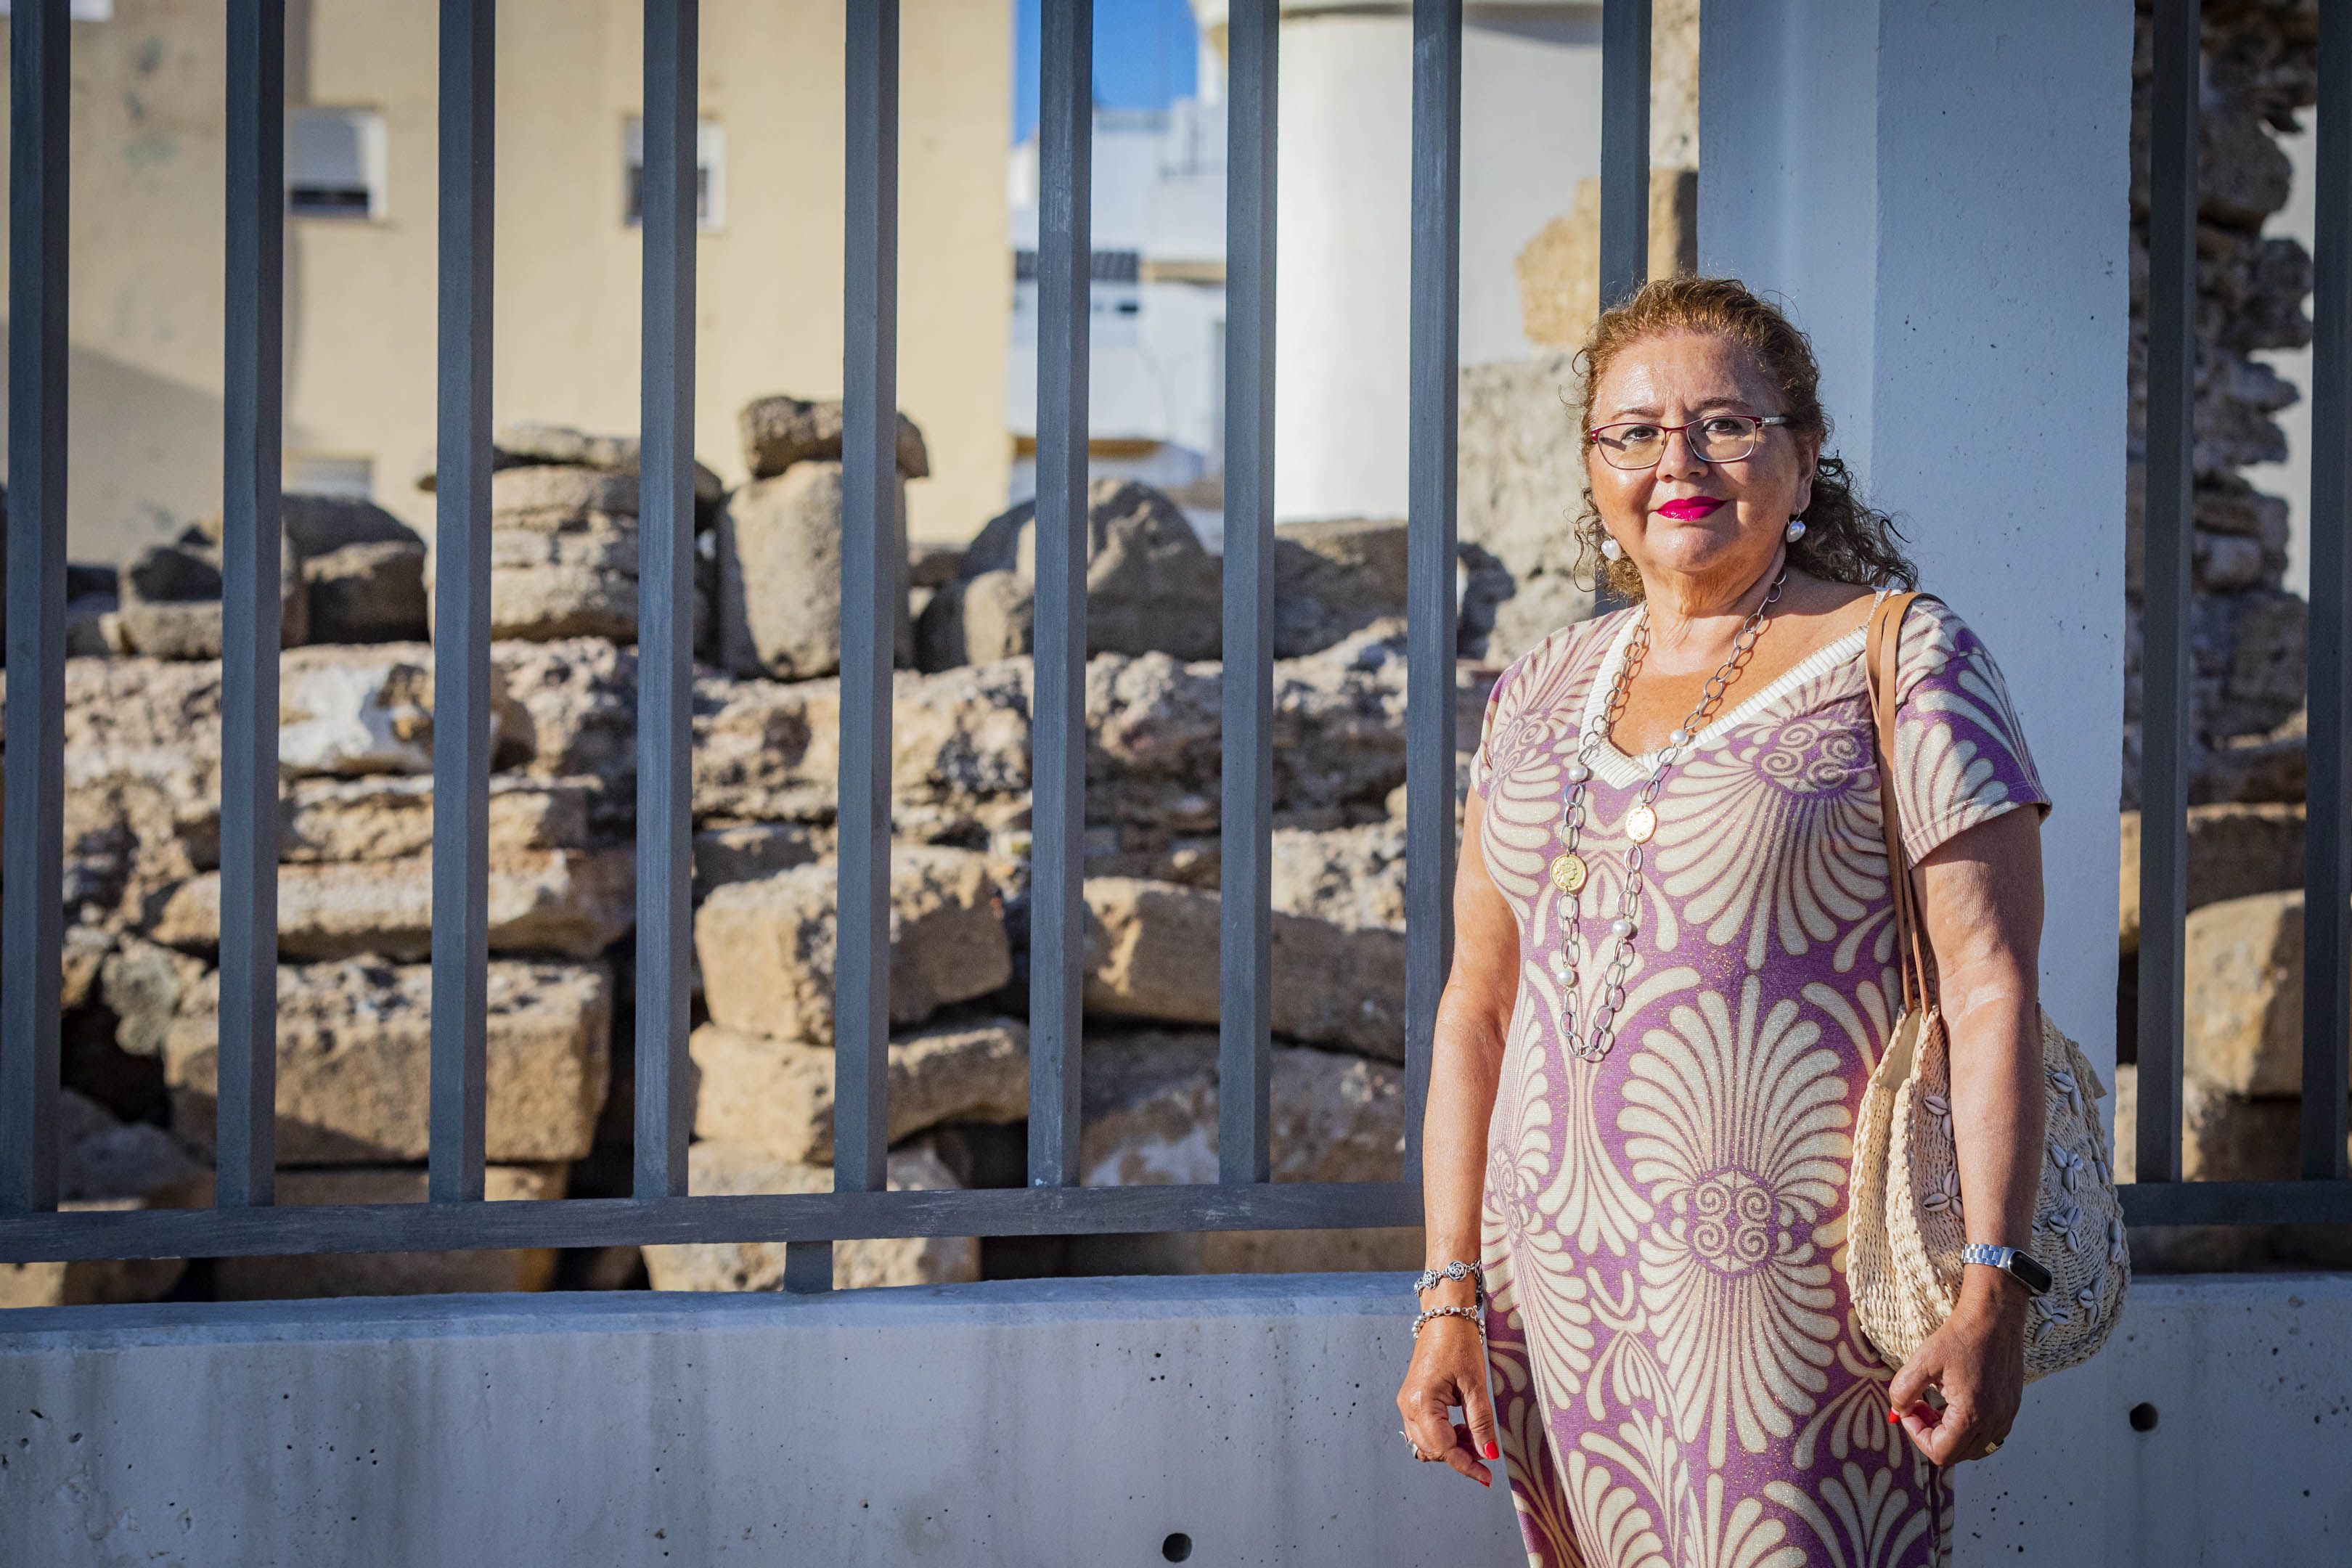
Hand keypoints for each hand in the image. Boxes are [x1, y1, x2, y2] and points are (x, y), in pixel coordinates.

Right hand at [1395, 1300, 1499, 1487]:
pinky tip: (1461, 1427)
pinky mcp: (1411, 1401)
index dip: (1466, 1465)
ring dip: (1450, 1447)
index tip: (1487, 1477)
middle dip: (1459, 1455)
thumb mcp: (1475, 1384)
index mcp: (1422, 1403)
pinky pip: (1424, 1431)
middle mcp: (1408, 1407)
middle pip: (1432, 1450)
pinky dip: (1443, 1436)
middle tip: (1485, 1448)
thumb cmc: (1459, 1344)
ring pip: (1426, 1444)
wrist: (1443, 1317)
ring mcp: (1407, 1404)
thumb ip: (1480, 1422)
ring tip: (1474, 1434)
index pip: (1443, 1447)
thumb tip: (1487, 1454)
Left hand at [1888, 1271, 2027, 1465]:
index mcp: (1972, 1415)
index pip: (1940, 1452)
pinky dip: (1967, 1427)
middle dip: (1931, 1435)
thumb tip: (1899, 1410)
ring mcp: (2006, 1417)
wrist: (1993, 1318)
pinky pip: (1987, 1433)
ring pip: (1973, 1447)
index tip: (1908, 1409)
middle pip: (1956, 1454)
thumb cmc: (1959, 1337)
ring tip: (1935, 1404)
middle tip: (1918, 1407)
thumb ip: (1903, 1390)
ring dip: (1949, 1433)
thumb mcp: (1922, 1361)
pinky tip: (1954, 1401)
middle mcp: (1994, 1423)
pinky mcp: (2011, 1408)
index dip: (1917, 1435)